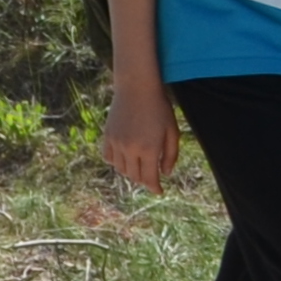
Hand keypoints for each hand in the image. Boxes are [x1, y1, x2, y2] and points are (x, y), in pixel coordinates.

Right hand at [104, 70, 181, 190]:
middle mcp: (131, 149)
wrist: (136, 88)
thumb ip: (171, 155)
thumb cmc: (159, 108)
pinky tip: (124, 158)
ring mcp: (117, 143)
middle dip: (144, 180)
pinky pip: (108, 157)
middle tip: (151, 178)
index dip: (155, 188)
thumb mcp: (172, 132)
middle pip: (135, 176)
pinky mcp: (108, 136)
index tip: (159, 191)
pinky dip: (116, 162)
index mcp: (150, 149)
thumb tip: (165, 174)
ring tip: (139, 168)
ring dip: (131, 172)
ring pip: (121, 169)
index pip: (150, 178)